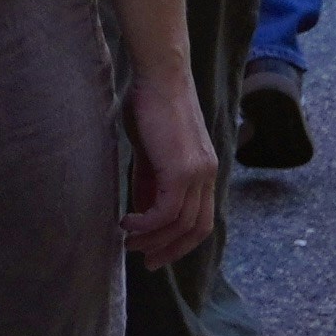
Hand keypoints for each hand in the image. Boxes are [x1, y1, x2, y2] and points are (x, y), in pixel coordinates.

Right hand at [121, 63, 224, 267]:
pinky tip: (127, 223)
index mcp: (205, 170)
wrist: (159, 75)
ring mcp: (198, 173)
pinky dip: (146, 223)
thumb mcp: (151, 151)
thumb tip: (144, 211)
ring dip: (152, 239)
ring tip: (128, 242)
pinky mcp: (182, 170)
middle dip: (170, 250)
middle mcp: (208, 175)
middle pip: (196, 230)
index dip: (181, 242)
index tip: (156, 252)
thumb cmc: (150, 105)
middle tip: (144, 260)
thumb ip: (151, 181)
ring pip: (179, 224)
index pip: (201, 220)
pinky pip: (166, 212)